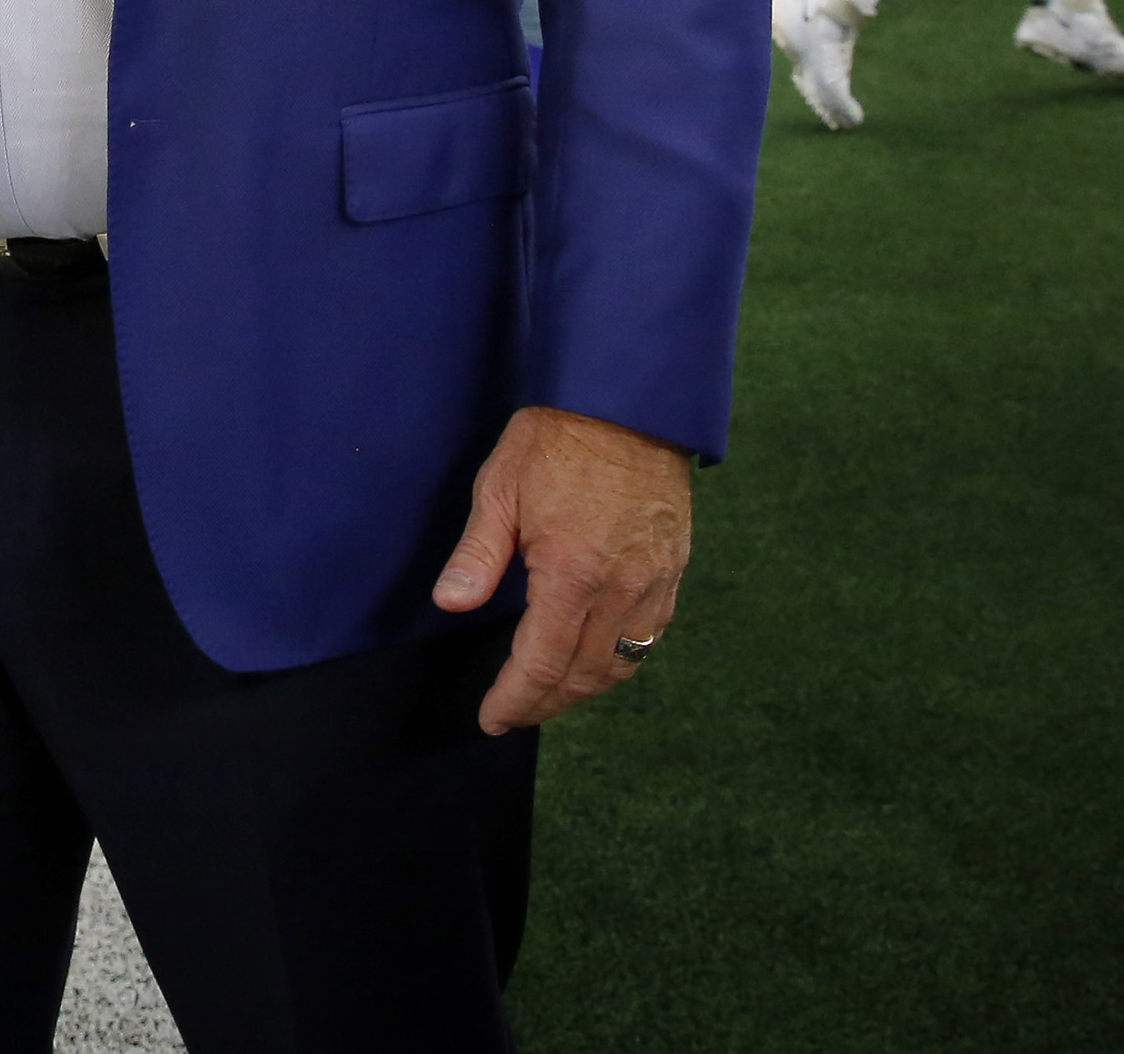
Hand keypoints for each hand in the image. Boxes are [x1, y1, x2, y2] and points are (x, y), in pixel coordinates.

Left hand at [432, 405, 692, 734]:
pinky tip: (594, 660)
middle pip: (583, 675)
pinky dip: (618, 662)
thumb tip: (449, 603)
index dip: (514, 699)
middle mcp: (621, 590)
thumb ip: (477, 555)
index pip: (541, 664)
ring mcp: (654, 583)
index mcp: (572, 574)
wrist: (627, 405)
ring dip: (583, 690)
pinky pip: (650, 638)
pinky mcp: (673, 571)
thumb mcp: (500, 489)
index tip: (491, 718)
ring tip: (548, 696)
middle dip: (545, 704)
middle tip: (514, 713)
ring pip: (621, 665)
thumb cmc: (555, 442)